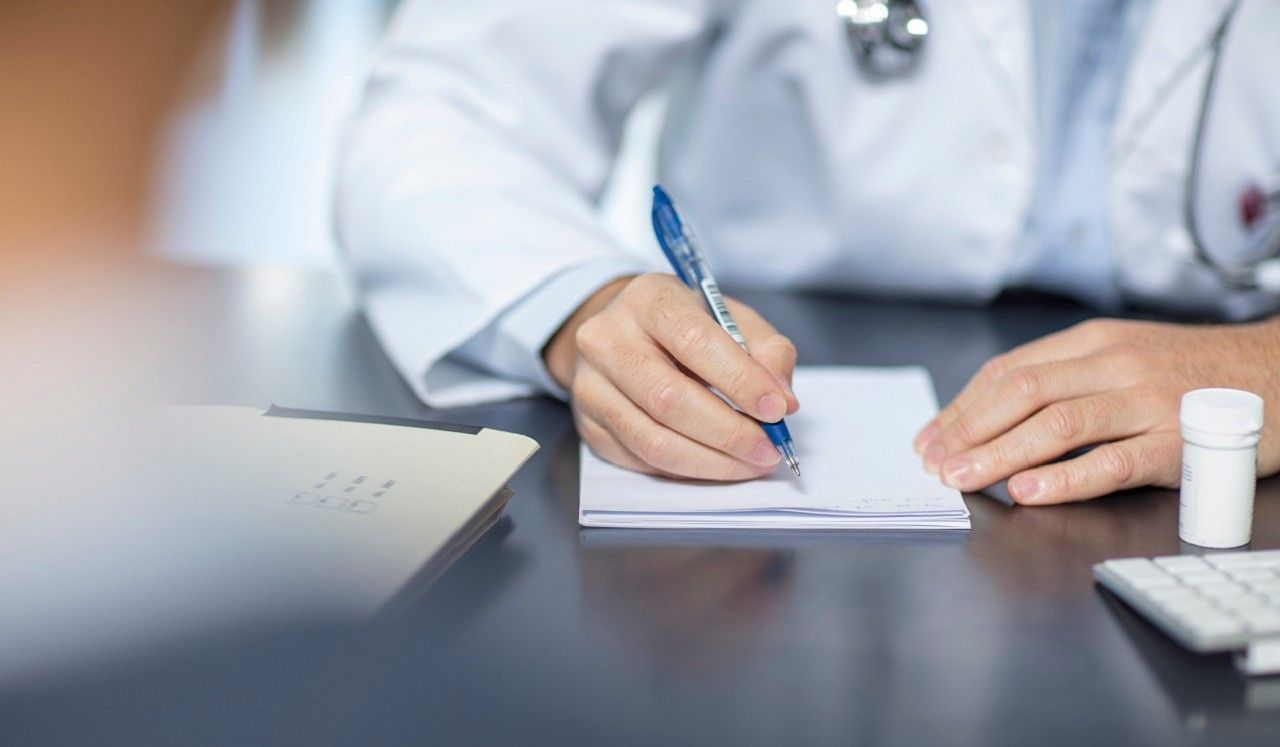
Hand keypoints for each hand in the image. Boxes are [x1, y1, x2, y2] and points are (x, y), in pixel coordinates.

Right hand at [543, 273, 798, 480]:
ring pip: (653, 440)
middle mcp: (607, 339)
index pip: (693, 341)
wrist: (621, 335)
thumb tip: (783, 400)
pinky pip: (641, 460)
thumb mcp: (731, 318)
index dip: (739, 380)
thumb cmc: (684, 327)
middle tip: (768, 449)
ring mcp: (590, 385)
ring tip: (749, 463)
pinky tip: (716, 463)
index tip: (776, 409)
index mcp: (647, 299)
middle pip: (669, 399)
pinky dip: (688, 469)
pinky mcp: (589, 425)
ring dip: (711, 461)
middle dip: (728, 432)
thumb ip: (766, 350)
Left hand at [913, 317, 1279, 504]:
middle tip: (933, 464)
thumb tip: (994, 413)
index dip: (961, 407)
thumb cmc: (1198, 372)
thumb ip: (1067, 378)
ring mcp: (1146, 402)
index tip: (929, 438)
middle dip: (967, 431)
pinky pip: (1112, 463)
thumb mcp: (1127, 355)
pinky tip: (1029, 492)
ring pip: (1056, 425)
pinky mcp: (1178, 443)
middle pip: (1021, 394)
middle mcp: (1114, 364)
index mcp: (1093, 342)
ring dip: (998, 454)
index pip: (1008, 372)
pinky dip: (1065, 479)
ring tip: (962, 479)